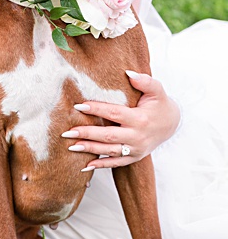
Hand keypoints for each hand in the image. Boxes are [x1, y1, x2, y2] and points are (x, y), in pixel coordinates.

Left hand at [61, 69, 179, 169]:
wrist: (171, 125)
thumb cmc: (159, 105)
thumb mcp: (156, 90)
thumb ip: (145, 81)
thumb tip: (128, 72)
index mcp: (140, 119)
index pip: (114, 113)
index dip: (96, 109)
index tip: (78, 106)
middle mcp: (137, 136)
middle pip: (109, 135)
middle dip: (87, 134)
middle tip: (67, 132)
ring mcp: (136, 149)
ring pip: (110, 151)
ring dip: (90, 150)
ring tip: (71, 147)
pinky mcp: (134, 157)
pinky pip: (116, 163)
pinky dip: (101, 165)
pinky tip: (86, 166)